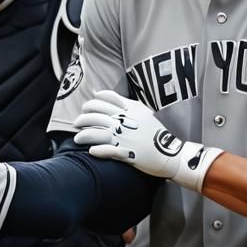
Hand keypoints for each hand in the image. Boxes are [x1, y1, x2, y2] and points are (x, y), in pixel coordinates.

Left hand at [74, 90, 221, 191]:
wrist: (168, 151)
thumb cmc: (155, 131)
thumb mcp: (143, 111)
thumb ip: (124, 102)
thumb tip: (101, 94)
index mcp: (129, 110)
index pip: (105, 100)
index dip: (93, 102)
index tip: (87, 107)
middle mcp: (125, 122)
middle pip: (97, 115)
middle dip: (83, 118)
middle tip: (78, 123)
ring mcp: (124, 138)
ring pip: (97, 133)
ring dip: (84, 135)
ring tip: (77, 138)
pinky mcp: (125, 153)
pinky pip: (107, 151)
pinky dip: (97, 150)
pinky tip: (90, 151)